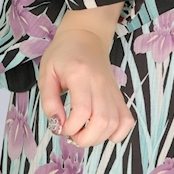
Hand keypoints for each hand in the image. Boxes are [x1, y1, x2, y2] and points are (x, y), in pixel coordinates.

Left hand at [38, 28, 135, 148]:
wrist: (85, 35)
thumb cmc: (63, 54)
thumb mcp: (46, 74)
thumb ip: (49, 101)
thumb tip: (57, 125)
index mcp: (80, 75)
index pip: (82, 112)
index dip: (70, 128)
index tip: (59, 127)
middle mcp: (100, 83)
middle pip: (102, 121)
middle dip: (85, 138)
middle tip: (72, 134)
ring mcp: (112, 89)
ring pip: (115, 123)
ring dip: (98, 138)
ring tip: (83, 132)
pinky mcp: (118, 94)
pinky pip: (126, 119)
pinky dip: (118, 133)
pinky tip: (102, 131)